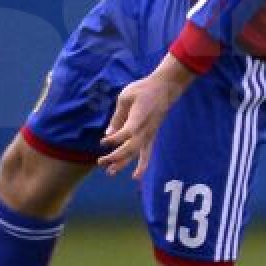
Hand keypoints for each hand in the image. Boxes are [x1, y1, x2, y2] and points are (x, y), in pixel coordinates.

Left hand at [99, 57, 193, 178]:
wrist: (164, 88)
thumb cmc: (143, 90)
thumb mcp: (125, 97)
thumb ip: (117, 117)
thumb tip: (108, 134)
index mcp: (138, 118)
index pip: (126, 134)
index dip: (114, 140)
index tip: (103, 142)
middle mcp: (145, 130)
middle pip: (130, 149)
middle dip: (114, 157)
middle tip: (100, 162)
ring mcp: (149, 134)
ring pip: (136, 154)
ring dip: (123, 164)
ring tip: (110, 172)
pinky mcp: (151, 136)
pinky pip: (146, 154)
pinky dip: (142, 166)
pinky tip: (136, 176)